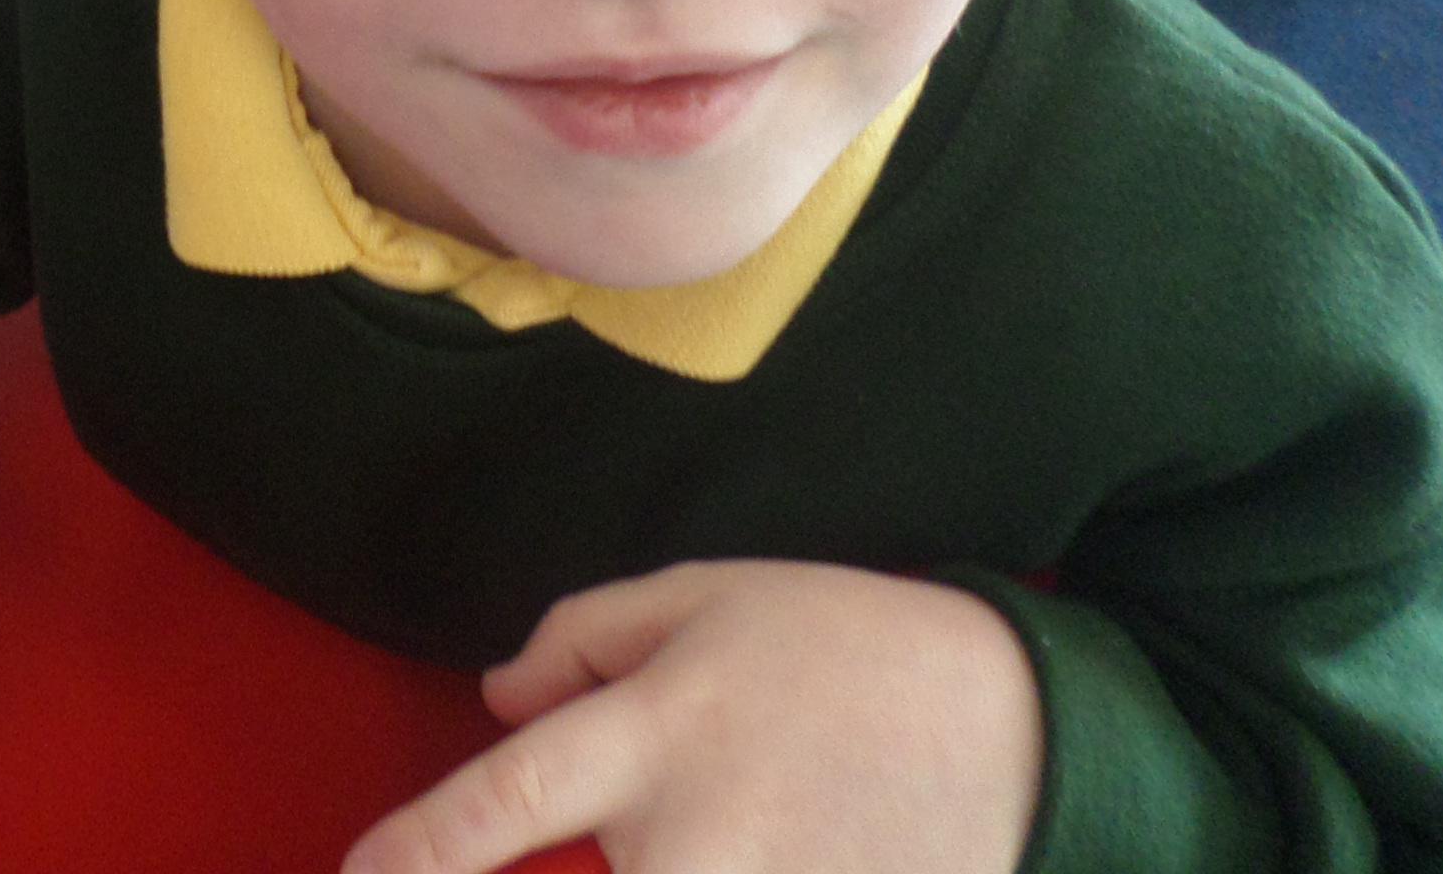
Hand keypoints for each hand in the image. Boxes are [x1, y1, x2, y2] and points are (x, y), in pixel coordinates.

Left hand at [344, 561, 1043, 873]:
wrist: (1021, 731)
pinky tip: (776, 834)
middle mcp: (697, 843)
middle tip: (539, 839)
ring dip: (658, 864)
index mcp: (658, 736)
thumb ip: (583, 641)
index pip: (504, 806)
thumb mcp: (706, 595)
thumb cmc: (847, 646)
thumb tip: (497, 701)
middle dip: (531, 868)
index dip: (421, 852)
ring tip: (752, 802)